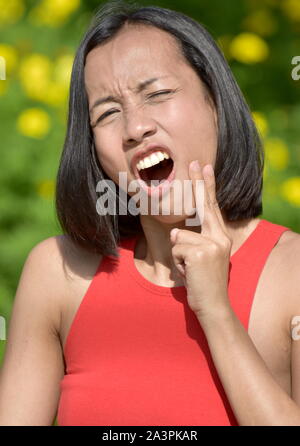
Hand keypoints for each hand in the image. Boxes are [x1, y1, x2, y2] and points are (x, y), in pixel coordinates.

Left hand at [170, 160, 232, 321]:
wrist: (213, 306)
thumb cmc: (203, 283)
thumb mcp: (202, 259)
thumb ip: (193, 241)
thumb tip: (176, 230)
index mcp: (221, 237)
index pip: (212, 207)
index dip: (208, 186)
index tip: (205, 167)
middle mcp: (220, 237)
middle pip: (203, 205)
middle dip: (198, 182)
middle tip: (195, 161)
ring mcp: (212, 244)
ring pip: (179, 235)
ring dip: (179, 254)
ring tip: (189, 269)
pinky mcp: (201, 253)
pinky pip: (177, 248)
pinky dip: (178, 263)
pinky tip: (188, 273)